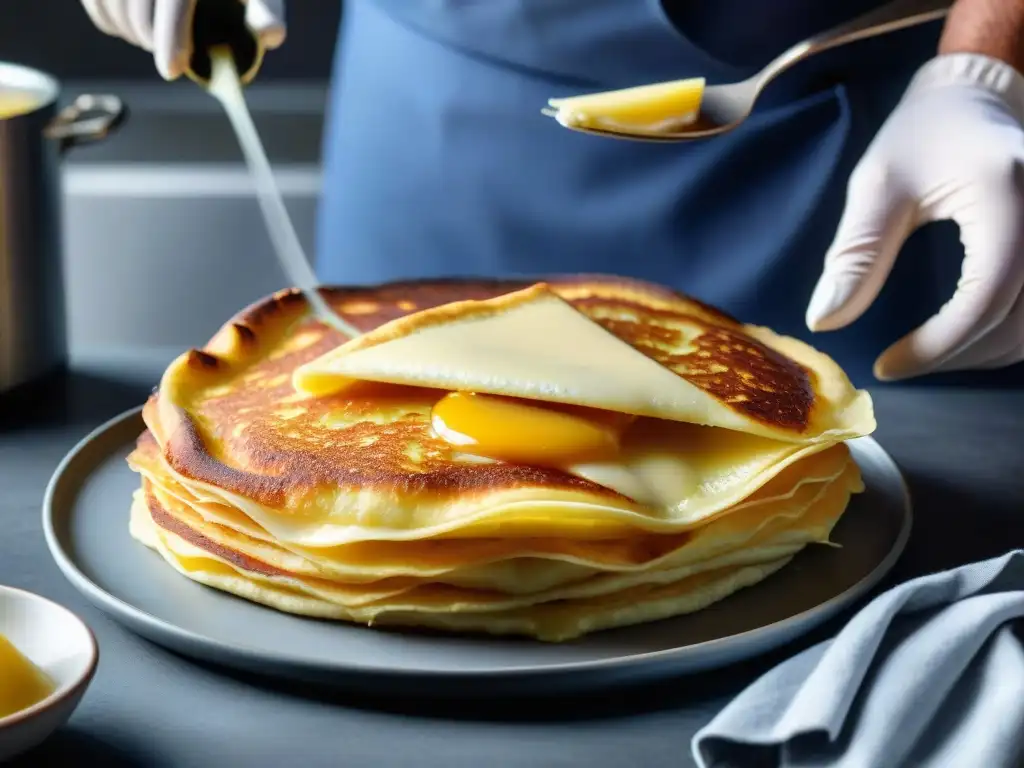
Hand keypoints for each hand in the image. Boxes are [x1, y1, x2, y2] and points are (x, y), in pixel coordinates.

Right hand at [81, 0, 285, 80]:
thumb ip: (266, 12)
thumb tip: (271, 34)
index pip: (174, 0)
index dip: (171, 38)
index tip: (171, 72)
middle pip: (139, 4)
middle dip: (152, 41)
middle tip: (171, 62)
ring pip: (111, 1)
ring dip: (130, 32)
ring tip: (154, 44)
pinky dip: (108, 18)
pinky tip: (130, 29)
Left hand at [806, 53, 1023, 379]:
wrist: (978, 95)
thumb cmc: (923, 135)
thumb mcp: (877, 185)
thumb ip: (855, 254)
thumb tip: (825, 321)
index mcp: (1009, 195)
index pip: (986, 297)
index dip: (938, 345)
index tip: (886, 365)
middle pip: (1019, 322)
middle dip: (957, 355)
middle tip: (901, 364)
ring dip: (986, 353)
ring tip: (927, 353)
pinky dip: (1007, 336)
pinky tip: (963, 338)